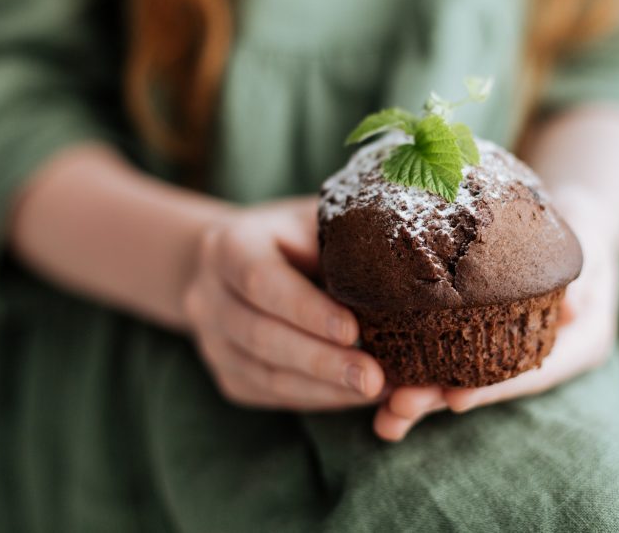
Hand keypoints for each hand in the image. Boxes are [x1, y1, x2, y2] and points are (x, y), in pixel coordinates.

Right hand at [183, 197, 385, 409]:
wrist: (245, 261)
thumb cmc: (300, 234)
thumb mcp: (318, 218)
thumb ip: (347, 237)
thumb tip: (409, 261)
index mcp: (231, 244)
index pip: (261, 280)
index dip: (305, 308)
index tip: (352, 329)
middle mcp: (209, 294)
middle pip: (261, 335)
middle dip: (321, 360)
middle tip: (373, 378)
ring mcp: (213, 340)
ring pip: (265, 374)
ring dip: (323, 388)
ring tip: (374, 392)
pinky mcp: (228, 374)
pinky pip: (271, 394)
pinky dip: (316, 398)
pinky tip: (353, 397)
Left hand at [373, 188, 618, 440]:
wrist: (565, 215)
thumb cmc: (581, 224)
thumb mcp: (592, 240)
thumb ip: (585, 274)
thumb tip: (572, 309)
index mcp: (579, 343)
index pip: (531, 372)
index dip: (493, 388)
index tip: (456, 399)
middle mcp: (543, 354)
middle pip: (486, 384)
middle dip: (440, 398)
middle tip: (398, 407)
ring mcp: (508, 348)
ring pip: (460, 376)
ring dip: (420, 393)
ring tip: (382, 412)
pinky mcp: (479, 333)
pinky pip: (444, 350)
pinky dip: (412, 362)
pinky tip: (378, 377)